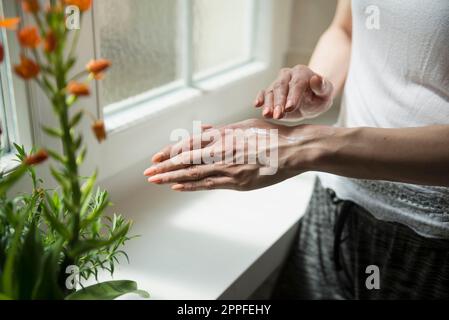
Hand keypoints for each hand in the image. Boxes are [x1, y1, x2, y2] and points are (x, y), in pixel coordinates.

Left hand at [144, 119, 310, 191]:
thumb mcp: (245, 126)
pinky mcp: (237, 182)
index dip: (171, 152)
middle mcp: (221, 151)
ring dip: (172, 178)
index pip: (189, 144)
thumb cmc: (271, 135)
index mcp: (223, 135)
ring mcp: (228, 168)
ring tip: (156, 181)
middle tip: (148, 173)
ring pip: (194, 174)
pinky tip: (178, 187)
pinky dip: (192, 186)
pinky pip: (209, 184)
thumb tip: (205, 130)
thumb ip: (223, 130)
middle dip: (165, 167)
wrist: (292, 150)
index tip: (157, 158)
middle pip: (186, 160)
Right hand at [254, 65, 333, 120]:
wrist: (311, 100)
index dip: (293, 96)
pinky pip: (264, 93)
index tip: (290, 108)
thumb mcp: (326, 93)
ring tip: (267, 114)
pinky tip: (257, 105)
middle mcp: (287, 75)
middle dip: (278, 102)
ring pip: (270, 91)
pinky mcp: (271, 92)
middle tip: (278, 115)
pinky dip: (260, 98)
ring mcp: (277, 83)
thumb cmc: (320, 96)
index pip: (296, 84)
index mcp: (301, 73)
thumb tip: (316, 79)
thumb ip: (322, 87)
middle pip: (280, 87)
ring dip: (268, 104)